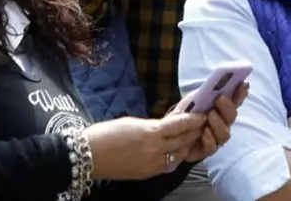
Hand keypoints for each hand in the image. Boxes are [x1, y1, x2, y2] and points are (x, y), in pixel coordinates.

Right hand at [84, 113, 205, 179]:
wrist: (88, 155)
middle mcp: (155, 150)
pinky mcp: (147, 174)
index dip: (192, 120)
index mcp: (150, 133)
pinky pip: (168, 165)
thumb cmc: (106, 133)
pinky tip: (177, 152)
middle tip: (202, 124)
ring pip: (178, 156)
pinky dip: (175, 157)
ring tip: (192, 137)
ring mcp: (152, 165)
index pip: (179, 126)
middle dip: (194, 132)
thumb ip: (152, 126)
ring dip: (187, 146)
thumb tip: (165, 127)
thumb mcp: (132, 122)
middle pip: (182, 141)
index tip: (201, 114)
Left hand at [173, 82, 248, 161]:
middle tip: (220, 98)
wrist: (170, 132)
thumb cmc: (185, 112)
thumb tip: (219, 85)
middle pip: (232, 117)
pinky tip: (204, 132)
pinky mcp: (206, 150)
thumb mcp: (194, 98)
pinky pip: (212, 146)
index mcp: (221, 109)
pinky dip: (209, 138)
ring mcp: (216, 138)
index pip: (235, 101)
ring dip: (218, 123)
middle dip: (228, 107)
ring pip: (225, 134)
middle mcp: (222, 124)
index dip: (241, 93)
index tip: (243, 84)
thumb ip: (207, 92)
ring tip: (209, 114)